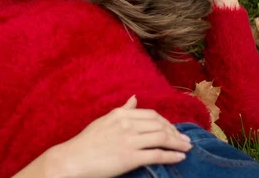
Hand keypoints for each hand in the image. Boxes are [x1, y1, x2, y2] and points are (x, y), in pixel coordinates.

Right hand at [52, 96, 190, 177]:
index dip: (166, 122)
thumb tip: (134, 98)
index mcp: (121, 114)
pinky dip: (171, 155)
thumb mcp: (104, 120)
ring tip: (187, 148)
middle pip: (160, 125)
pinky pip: (156, 155)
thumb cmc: (86, 142)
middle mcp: (127, 124)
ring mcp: (129, 140)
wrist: (72, 160)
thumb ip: (122, 110)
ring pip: (162, 138)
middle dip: (175, 133)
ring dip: (178, 143)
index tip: (173, 129)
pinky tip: (180, 157)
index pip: (152, 115)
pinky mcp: (130, 157)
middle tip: (185, 140)